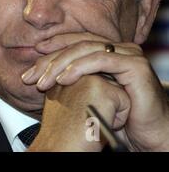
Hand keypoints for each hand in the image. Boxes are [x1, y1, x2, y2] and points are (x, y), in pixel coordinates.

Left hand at [22, 32, 168, 150]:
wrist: (146, 135)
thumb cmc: (116, 117)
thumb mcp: (86, 93)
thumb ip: (69, 79)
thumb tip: (37, 74)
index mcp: (107, 51)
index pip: (75, 40)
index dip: (53, 44)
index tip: (32, 54)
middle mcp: (118, 48)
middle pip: (77, 44)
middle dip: (50, 58)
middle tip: (30, 75)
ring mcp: (128, 54)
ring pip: (86, 49)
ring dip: (59, 64)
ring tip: (42, 81)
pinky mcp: (135, 65)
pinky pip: (101, 60)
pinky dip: (79, 67)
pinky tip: (63, 79)